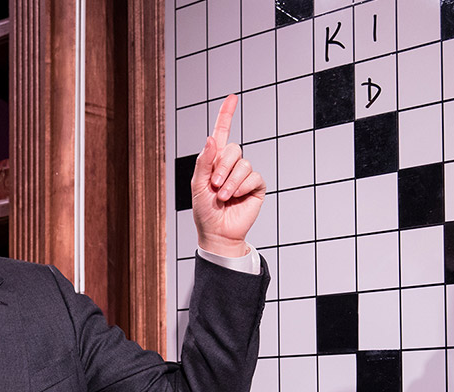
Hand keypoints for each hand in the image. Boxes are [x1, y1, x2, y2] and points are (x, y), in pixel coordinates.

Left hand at [191, 94, 265, 257]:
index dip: (227, 114)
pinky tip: (235, 197)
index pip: (222, 132)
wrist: (217, 232)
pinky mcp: (256, 186)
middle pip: (234, 148)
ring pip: (243, 163)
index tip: (233, 98)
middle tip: (214, 185)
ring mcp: (244, 175)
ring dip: (230, 181)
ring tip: (222, 196)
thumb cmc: (204, 210)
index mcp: (215, 160)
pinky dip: (241, 187)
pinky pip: (253, 176)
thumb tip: (212, 138)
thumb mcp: (198, 184)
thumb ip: (204, 161)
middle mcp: (231, 164)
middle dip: (222, 167)